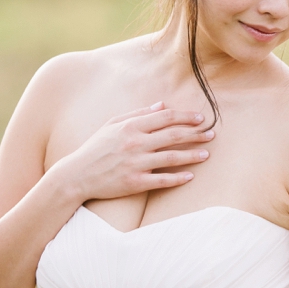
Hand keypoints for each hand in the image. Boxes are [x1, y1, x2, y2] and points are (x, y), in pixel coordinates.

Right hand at [50, 102, 211, 201]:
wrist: (76, 176)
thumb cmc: (96, 148)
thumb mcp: (112, 124)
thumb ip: (137, 114)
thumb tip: (162, 105)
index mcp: (131, 126)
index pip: (166, 117)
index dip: (186, 117)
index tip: (201, 119)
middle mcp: (135, 143)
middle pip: (174, 136)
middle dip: (196, 134)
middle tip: (212, 134)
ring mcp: (136, 164)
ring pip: (172, 157)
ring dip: (192, 155)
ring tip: (207, 154)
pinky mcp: (135, 183)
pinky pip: (162, 180)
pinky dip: (178, 178)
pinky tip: (191, 176)